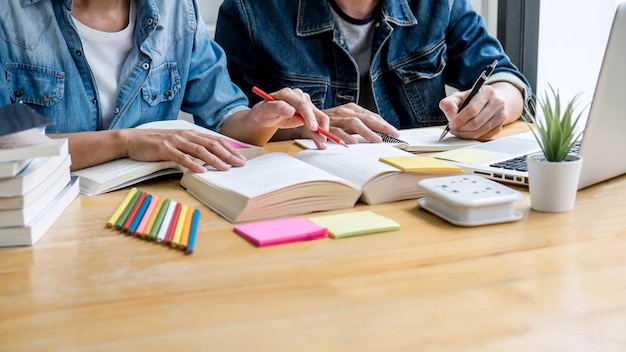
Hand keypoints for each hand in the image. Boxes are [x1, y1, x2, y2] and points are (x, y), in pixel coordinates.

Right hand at [123, 128, 246, 172]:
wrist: (133, 140)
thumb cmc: (156, 143)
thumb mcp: (178, 142)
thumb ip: (193, 147)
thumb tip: (209, 157)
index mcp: (191, 133)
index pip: (215, 140)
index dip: (230, 149)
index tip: (241, 158)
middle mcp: (186, 135)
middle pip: (212, 144)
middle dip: (228, 154)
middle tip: (240, 164)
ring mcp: (175, 141)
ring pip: (199, 150)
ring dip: (214, 160)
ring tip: (225, 168)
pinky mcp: (165, 149)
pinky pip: (181, 157)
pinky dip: (192, 164)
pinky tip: (202, 170)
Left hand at [249, 87, 329, 148]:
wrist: (266, 116)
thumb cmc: (265, 112)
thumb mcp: (266, 110)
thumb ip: (277, 107)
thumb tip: (290, 110)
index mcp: (288, 94)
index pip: (302, 104)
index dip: (309, 116)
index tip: (313, 127)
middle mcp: (298, 97)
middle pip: (312, 111)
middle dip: (317, 126)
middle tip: (321, 138)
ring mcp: (305, 104)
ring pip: (317, 117)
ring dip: (320, 131)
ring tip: (322, 143)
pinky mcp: (308, 112)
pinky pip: (316, 122)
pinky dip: (318, 132)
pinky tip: (320, 142)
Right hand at [322, 103, 399, 142]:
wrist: (307, 120)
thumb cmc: (328, 122)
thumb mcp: (345, 121)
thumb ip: (359, 125)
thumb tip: (377, 134)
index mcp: (351, 109)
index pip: (371, 116)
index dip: (384, 124)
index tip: (395, 132)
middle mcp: (345, 111)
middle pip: (366, 117)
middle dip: (381, 126)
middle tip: (393, 134)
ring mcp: (336, 118)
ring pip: (354, 123)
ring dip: (366, 132)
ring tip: (377, 140)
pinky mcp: (327, 126)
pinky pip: (337, 131)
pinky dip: (345, 136)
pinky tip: (353, 142)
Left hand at [439, 82, 523, 139]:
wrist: (488, 102)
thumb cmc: (471, 99)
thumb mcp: (458, 97)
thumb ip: (449, 104)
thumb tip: (451, 116)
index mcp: (486, 92)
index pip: (472, 109)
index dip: (460, 119)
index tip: (451, 124)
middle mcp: (497, 102)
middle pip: (476, 122)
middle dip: (461, 128)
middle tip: (453, 129)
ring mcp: (501, 115)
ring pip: (480, 131)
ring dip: (465, 134)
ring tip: (458, 131)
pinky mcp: (500, 126)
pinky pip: (484, 136)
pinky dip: (472, 137)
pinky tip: (466, 132)